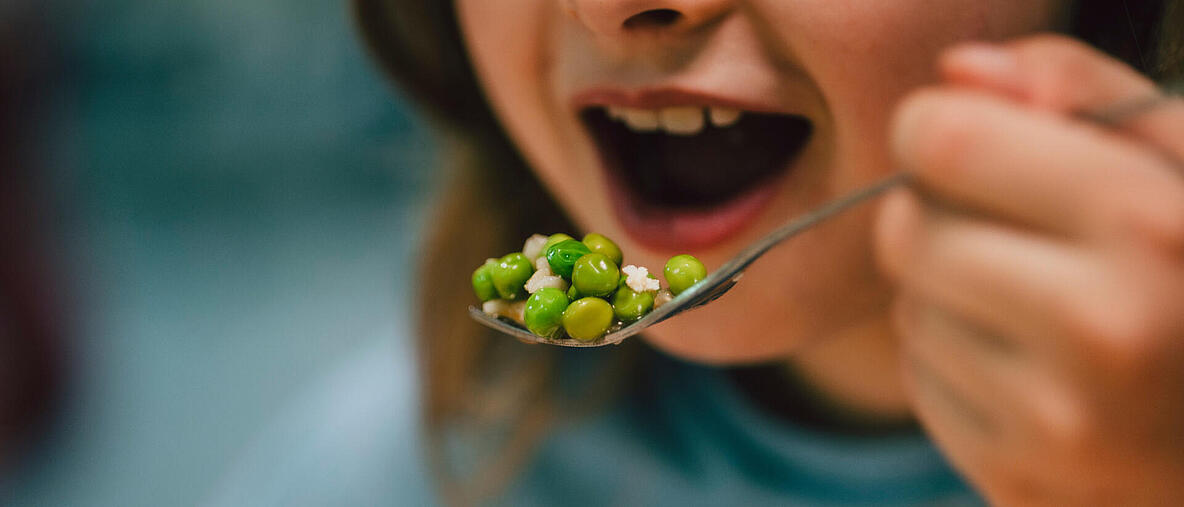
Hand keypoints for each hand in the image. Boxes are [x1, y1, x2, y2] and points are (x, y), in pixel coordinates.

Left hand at [876, 35, 1183, 505]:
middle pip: (905, 229)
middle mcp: (1101, 328)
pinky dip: (954, 362)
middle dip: (937, 217)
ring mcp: (1054, 418)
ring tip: (1037, 305)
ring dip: (947, 294)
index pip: (946, 142)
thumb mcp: (1180, 157)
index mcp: (1149, 226)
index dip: (935, 130)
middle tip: (1010, 231)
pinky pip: (920, 379)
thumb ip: (1079, 88)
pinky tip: (1030, 365)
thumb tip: (959, 72)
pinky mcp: (1014, 476)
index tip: (960, 140)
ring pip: (906, 308)